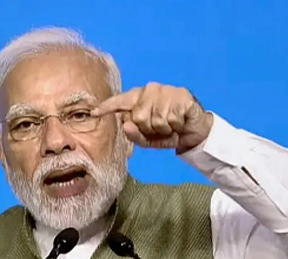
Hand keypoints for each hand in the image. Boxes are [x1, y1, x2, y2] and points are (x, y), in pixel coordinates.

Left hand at [92, 83, 212, 152]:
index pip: (120, 101)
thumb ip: (134, 134)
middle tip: (160, 128)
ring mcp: (167, 91)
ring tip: (170, 125)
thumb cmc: (167, 132)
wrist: (193, 133)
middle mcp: (151, 90)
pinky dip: (175, 126)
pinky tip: (180, 122)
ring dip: (164, 129)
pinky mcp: (182, 96)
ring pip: (155, 119)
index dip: (107, 107)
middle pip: (139, 116)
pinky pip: (171, 119)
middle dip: (149, 129)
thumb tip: (125, 125)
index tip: (93, 113)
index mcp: (139, 97)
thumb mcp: (147, 138)